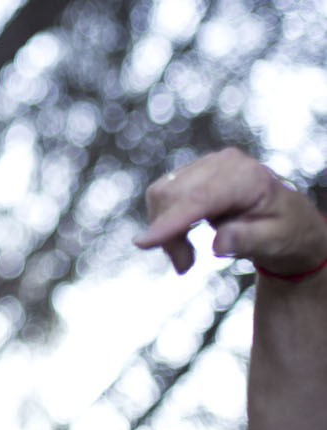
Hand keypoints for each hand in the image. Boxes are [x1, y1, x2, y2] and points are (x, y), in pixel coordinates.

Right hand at [135, 147, 326, 275]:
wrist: (288, 221)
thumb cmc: (287, 232)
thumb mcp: (277, 242)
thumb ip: (249, 240)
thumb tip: (219, 245)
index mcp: (247, 176)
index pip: (198, 198)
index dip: (169, 221)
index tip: (142, 243)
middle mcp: (222, 163)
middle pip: (172, 195)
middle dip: (168, 234)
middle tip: (183, 266)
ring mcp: (205, 165)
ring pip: (162, 194)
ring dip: (164, 230)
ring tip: (186, 258)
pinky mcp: (192, 173)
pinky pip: (164, 195)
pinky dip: (166, 222)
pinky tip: (182, 239)